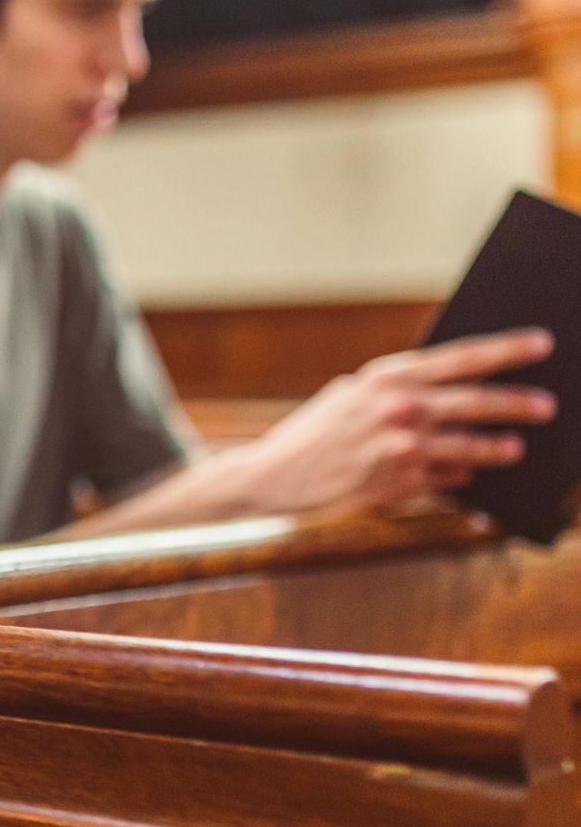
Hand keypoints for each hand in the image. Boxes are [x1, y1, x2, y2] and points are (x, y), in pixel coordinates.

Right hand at [241, 326, 555, 515]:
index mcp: (385, 377)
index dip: (506, 349)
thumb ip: (399, 388)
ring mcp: (400, 448)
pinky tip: (461, 472)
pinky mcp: (401, 484)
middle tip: (548, 406)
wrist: (277, 475)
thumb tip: (458, 385)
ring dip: (499, 448)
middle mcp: (396, 409)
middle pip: (476, 402)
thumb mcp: (351, 395)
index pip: (460, 357)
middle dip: (518, 403)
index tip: (541, 342)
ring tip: (514, 448)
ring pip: (471, 447)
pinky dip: (459, 474)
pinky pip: (449, 478)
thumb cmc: (318, 431)